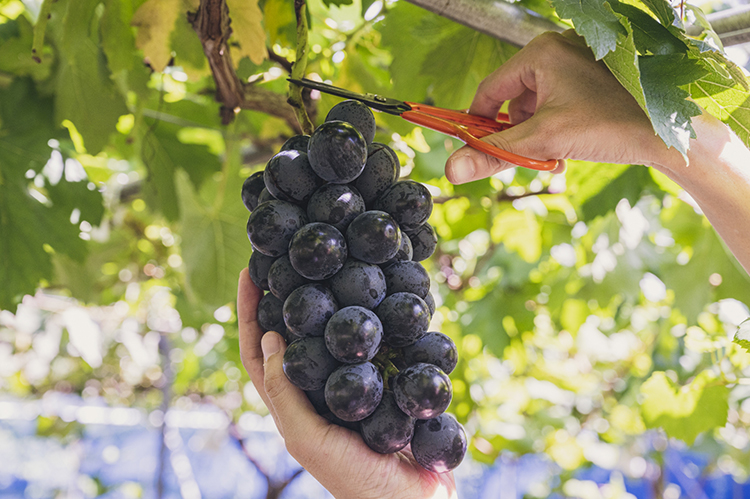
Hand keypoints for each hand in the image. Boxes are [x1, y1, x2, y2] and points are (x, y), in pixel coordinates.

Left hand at [237, 268, 456, 498]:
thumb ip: (285, 393)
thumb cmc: (354, 477)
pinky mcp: (384, 383)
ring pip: (332, 335)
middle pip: (293, 335)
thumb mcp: (307, 437)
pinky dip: (369, 320)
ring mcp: (351, 386)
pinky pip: (373, 345)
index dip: (249, 314)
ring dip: (328, 302)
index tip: (252, 274)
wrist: (413, 498)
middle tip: (288, 259)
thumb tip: (270, 337)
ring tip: (329, 267)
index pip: (259, 352)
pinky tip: (376, 297)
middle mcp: (318, 390)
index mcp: (292, 404)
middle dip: (285, 298)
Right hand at [445, 31, 681, 182]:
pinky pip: (557, 102)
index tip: (473, 147)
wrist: (668, 133)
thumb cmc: (613, 124)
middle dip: (517, 134)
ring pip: (536, 104)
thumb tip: (453, 168)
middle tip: (527, 157)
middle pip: (513, 98)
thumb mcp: (544, 142)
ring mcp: (578, 62)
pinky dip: (556, 128)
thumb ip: (494, 154)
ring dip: (537, 135)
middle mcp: (558, 50)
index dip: (478, 123)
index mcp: (541, 53)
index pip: (490, 90)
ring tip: (553, 155)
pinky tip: (568, 146)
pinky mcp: (592, 77)